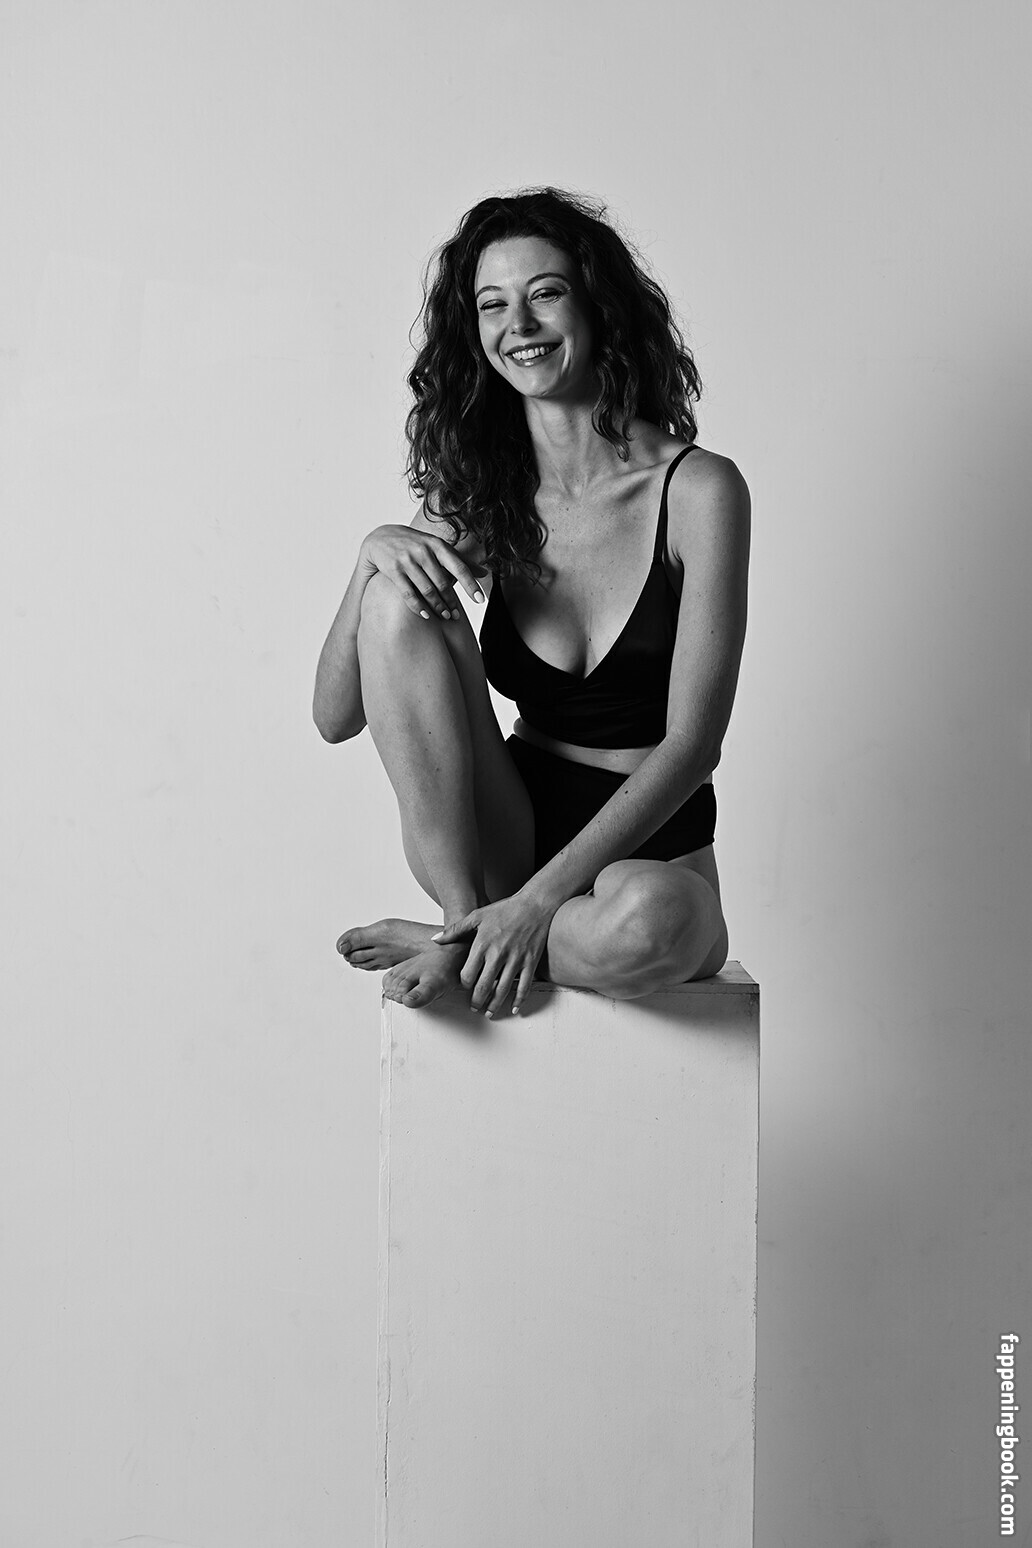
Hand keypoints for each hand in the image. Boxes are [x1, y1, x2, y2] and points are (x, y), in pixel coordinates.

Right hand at [359, 525, 485, 621]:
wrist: (380, 537)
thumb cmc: (415, 544)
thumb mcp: (437, 548)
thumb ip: (460, 561)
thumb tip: (486, 572)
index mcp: (437, 545)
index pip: (459, 567)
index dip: (470, 584)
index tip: (480, 600)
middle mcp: (423, 551)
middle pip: (443, 582)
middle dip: (451, 601)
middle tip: (457, 616)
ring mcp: (407, 560)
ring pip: (427, 589)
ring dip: (438, 606)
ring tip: (445, 617)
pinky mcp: (393, 570)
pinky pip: (408, 593)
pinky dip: (418, 606)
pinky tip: (426, 615)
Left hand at [432, 893, 554, 1016]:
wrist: (534, 905)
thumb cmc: (504, 910)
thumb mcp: (476, 916)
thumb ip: (454, 930)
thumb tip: (435, 940)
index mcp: (483, 944)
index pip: (468, 974)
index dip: (464, 984)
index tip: (465, 986)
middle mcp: (498, 954)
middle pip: (483, 986)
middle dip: (477, 1001)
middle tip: (474, 1008)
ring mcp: (516, 959)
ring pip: (502, 990)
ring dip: (494, 1005)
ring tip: (488, 1013)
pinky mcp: (530, 962)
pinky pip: (524, 986)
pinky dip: (518, 1000)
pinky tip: (513, 1009)